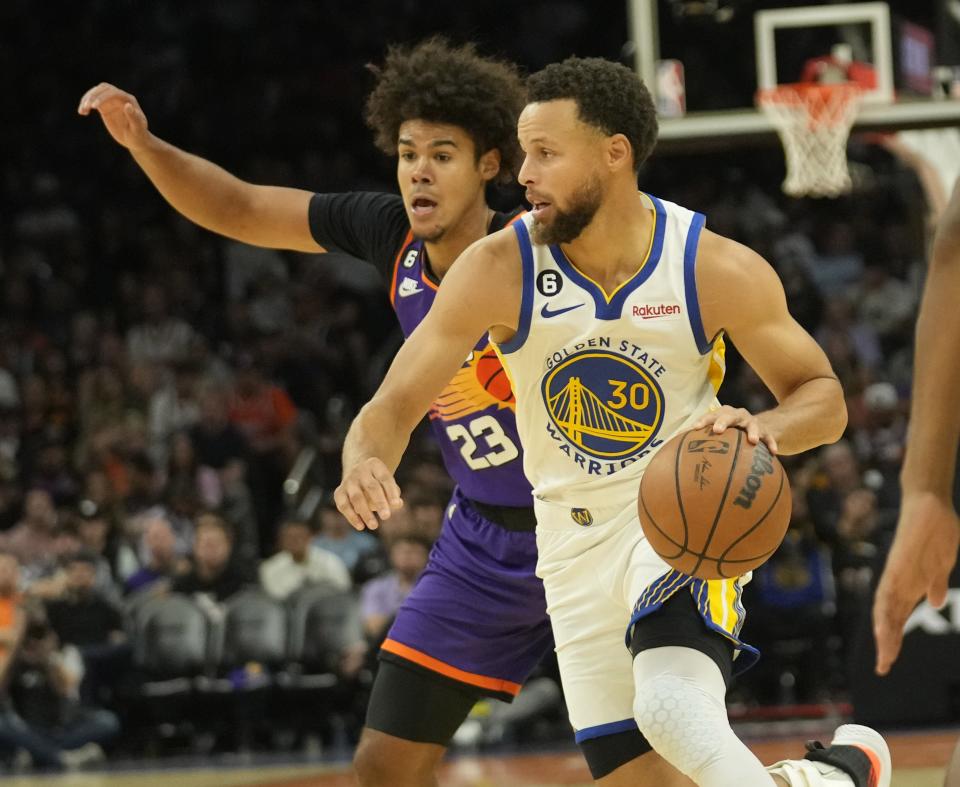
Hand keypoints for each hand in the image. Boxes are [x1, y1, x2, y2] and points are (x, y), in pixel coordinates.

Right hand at [77, 83, 151, 151]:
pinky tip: (82, 112)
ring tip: (82, 111)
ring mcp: (111, 102)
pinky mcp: (105, 108)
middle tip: (86, 107)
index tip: (94, 107)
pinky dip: (86, 105)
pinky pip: (93, 102)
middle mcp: (119, 98)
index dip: (103, 97)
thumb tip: (127, 105)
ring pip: (96, 93)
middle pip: (102, 89)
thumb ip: (134, 117)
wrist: (136, 141)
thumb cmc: (139, 135)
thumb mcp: (138, 128)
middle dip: (93, 96)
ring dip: (87, 99)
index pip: (113, 92)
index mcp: (128, 100)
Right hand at [334, 458, 402, 530]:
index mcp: (375, 465)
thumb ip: (394, 493)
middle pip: (371, 487)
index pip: (385, 478)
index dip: (391, 491)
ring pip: (357, 497)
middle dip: (379, 502)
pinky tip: (361, 526)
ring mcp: (348, 481)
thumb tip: (398, 504)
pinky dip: (352, 517)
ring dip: (365, 513)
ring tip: (374, 526)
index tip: (396, 505)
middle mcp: (360, 471)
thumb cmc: (378, 482)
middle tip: (386, 517)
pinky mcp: (339, 492)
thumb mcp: (387, 484)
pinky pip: (344, 505)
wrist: (357, 474)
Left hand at [692, 406, 778, 453]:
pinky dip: (772, 444)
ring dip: (753, 432)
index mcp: (722, 415)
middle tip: (717, 430)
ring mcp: (752, 422)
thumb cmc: (730, 432)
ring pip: (752, 425)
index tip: (694, 429)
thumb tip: (673, 452)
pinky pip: (770, 438)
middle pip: (729, 416)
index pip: (710, 416)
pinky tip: (774, 453)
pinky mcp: (766, 431)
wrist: (759, 426)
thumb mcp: (717, 434)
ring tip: (753, 441)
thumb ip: (699, 441)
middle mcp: (737, 416)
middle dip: (723, 422)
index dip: (702, 421)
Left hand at [873, 492, 959, 674]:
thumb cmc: (934, 533)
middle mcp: (899, 581)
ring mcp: (898, 571)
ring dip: (885, 629)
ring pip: (886, 605)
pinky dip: (888, 603)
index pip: (897, 618)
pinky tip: (885, 618)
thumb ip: (933, 584)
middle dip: (887, 643)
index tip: (887, 663)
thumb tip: (932, 602)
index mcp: (909, 585)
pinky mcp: (900, 560)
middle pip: (889, 617)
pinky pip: (891, 584)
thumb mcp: (940, 566)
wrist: (929, 504)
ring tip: (884, 652)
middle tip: (883, 667)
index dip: (892, 640)